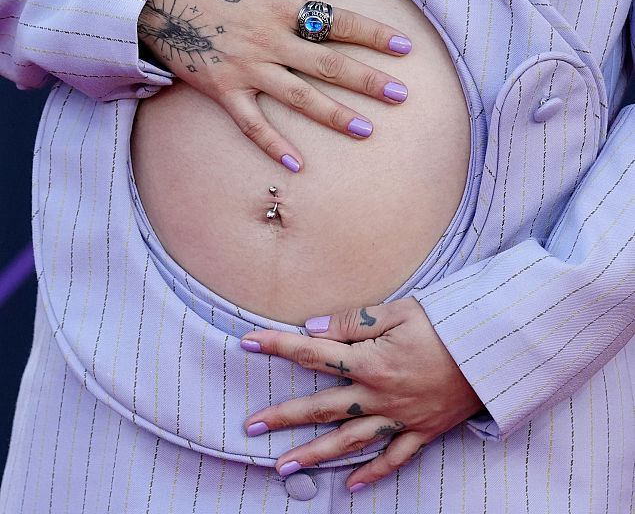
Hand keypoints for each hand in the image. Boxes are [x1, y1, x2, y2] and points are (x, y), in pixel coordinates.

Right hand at [138, 0, 411, 171]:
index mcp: (281, 7)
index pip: (337, 22)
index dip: (373, 34)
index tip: (405, 47)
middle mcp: (270, 42)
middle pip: (327, 64)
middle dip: (367, 80)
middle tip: (402, 96)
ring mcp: (247, 69)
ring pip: (298, 97)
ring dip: (333, 115)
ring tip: (366, 130)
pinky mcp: (223, 89)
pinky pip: (251, 122)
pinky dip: (272, 143)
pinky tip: (296, 163)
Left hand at [240, 298, 484, 490]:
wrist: (495, 351)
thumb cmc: (447, 324)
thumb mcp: (399, 311)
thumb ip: (351, 322)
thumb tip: (311, 327)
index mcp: (370, 362)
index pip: (312, 354)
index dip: (277, 347)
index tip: (247, 343)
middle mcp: (380, 396)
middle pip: (321, 408)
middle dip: (283, 417)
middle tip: (251, 426)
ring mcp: (401, 419)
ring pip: (349, 442)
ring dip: (314, 454)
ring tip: (283, 467)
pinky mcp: (423, 431)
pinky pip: (394, 459)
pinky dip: (372, 474)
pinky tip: (351, 486)